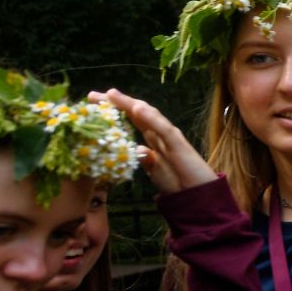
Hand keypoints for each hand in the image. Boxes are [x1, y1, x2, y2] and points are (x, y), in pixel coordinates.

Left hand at [89, 88, 216, 193]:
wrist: (199, 196)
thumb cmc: (178, 183)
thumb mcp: (155, 171)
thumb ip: (145, 159)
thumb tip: (135, 150)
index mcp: (153, 139)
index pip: (131, 119)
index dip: (113, 110)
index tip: (92, 104)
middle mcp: (160, 133)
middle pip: (137, 112)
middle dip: (116, 102)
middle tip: (92, 95)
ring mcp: (170, 136)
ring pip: (148, 114)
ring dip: (130, 103)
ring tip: (112, 94)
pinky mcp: (178, 143)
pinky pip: (162, 127)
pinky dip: (150, 117)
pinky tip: (137, 108)